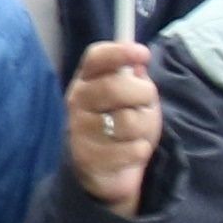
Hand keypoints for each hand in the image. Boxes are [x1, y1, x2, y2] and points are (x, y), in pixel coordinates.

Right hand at [63, 41, 162, 208]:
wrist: (107, 170)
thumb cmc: (122, 125)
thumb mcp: (132, 98)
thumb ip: (134, 80)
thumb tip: (139, 66)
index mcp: (87, 80)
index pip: (96, 58)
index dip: (119, 52)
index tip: (144, 53)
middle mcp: (77, 101)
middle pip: (113, 87)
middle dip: (142, 94)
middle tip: (145, 103)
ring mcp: (79, 131)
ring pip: (127, 121)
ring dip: (144, 127)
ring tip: (137, 133)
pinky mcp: (89, 160)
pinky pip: (132, 150)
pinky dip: (140, 151)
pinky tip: (130, 152)